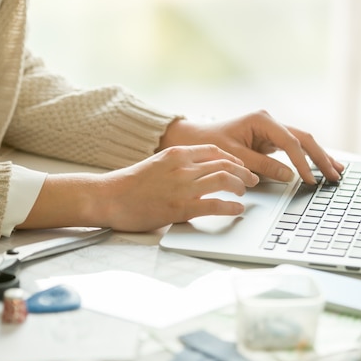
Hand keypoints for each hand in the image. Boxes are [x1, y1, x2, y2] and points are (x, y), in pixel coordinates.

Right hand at [18, 144, 259, 231]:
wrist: (107, 196)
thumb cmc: (129, 185)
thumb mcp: (156, 165)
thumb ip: (177, 166)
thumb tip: (197, 173)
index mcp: (176, 154)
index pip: (214, 150)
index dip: (233, 159)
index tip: (241, 165)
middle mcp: (182, 166)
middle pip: (224, 163)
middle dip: (243, 172)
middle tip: (252, 180)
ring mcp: (182, 186)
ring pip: (224, 180)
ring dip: (240, 187)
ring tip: (245, 194)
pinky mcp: (180, 207)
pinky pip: (214, 204)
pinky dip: (230, 207)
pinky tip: (236, 210)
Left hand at [158, 111, 343, 183]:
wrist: (195, 138)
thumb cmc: (209, 145)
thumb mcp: (234, 157)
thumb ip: (261, 166)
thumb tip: (289, 175)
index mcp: (261, 120)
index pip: (290, 142)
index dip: (302, 162)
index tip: (310, 180)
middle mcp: (270, 121)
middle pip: (304, 138)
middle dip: (321, 157)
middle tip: (336, 176)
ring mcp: (271, 129)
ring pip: (303, 142)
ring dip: (320, 157)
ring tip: (338, 171)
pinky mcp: (270, 139)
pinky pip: (295, 148)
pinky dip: (308, 158)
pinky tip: (322, 167)